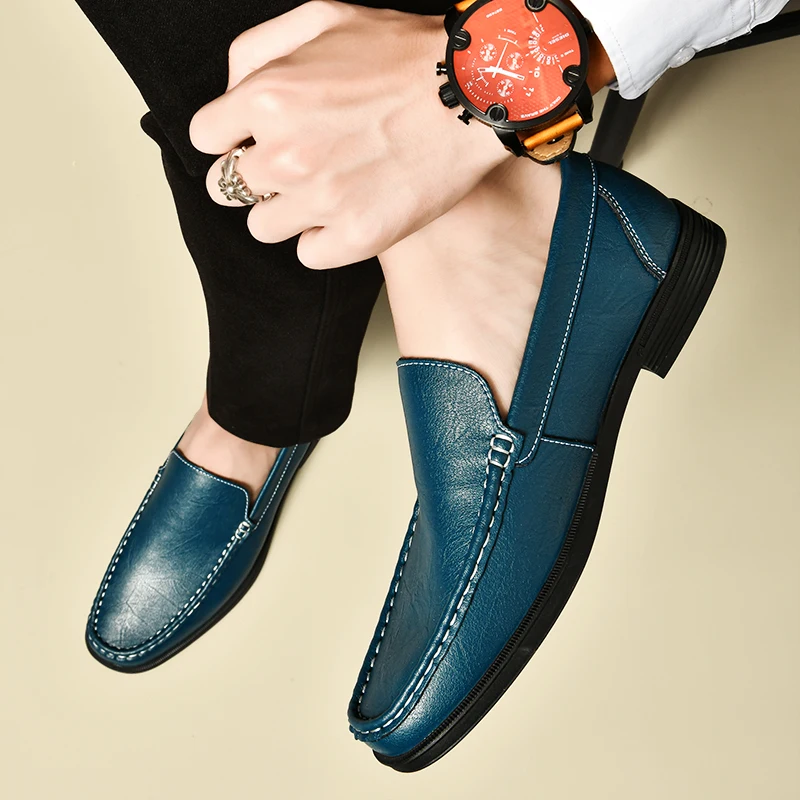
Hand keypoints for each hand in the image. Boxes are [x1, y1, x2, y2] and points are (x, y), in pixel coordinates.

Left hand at [189, 1, 509, 269]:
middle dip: (253, 175)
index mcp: (267, 98)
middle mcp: (285, 154)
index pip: (205, 140)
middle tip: (291, 164)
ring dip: (285, 210)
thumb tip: (230, 93)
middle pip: (228, 188)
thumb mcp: (320, 18)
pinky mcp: (357, 237)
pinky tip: (345, 212)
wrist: (472, 96)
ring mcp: (321, 201)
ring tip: (323, 188)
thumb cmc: (401, 56)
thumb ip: (256, 52)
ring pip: (263, 226)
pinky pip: (308, 253)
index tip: (250, 140)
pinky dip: (322, 237)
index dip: (228, 139)